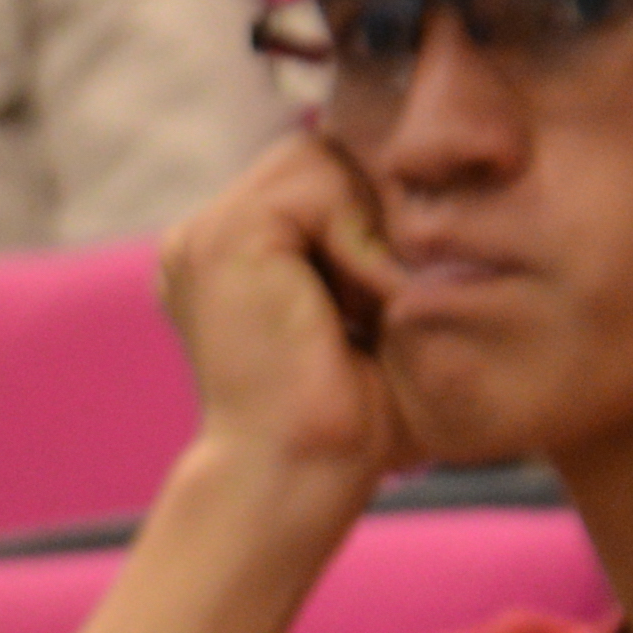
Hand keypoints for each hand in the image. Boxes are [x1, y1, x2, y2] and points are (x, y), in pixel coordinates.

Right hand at [156, 130, 416, 503]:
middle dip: (366, 212)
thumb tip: (429, 183)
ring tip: (366, 305)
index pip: (313, 178)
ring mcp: (205, 233)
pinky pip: (319, 184)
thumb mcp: (360, 311)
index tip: (383, 294)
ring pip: (319, 160)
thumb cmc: (344, 420)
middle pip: (316, 157)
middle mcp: (203, 238)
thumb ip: (367, 243)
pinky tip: (363, 301)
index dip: (367, 214)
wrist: (298, 475)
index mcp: (226, 260)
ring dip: (364, 227)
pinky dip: (359, 238)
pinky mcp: (226, 235)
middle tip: (379, 301)